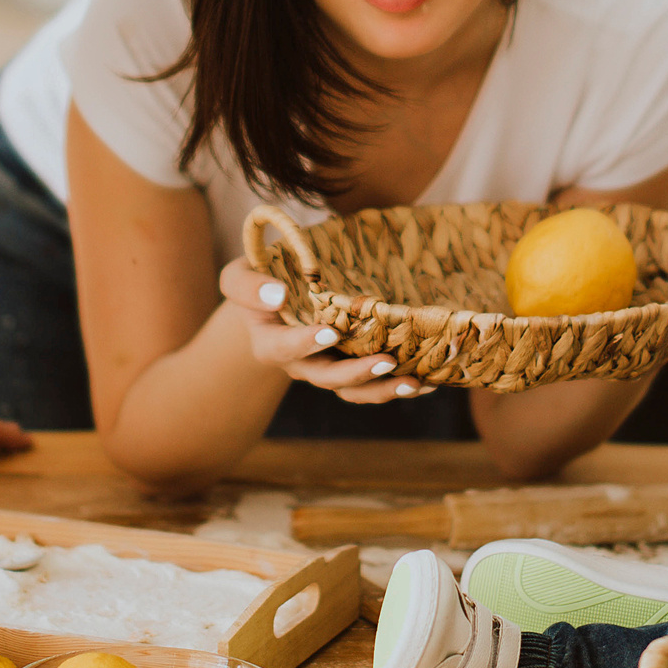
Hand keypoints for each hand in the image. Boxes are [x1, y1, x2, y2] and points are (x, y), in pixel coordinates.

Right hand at [218, 255, 431, 403]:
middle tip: (387, 362)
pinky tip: (428, 380)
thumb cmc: (258, 281)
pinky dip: (399, 385)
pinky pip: (373, 385)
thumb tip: (277, 295)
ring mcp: (327, 369)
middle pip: (328, 379)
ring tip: (416, 382)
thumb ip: (247, 286)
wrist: (273, 297)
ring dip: (385, 390)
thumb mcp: (239, 276)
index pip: (284, 349)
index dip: (306, 344)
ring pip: (354, 390)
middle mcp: (300, 364)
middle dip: (358, 373)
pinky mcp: (350, 367)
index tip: (330, 332)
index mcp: (270, 343)